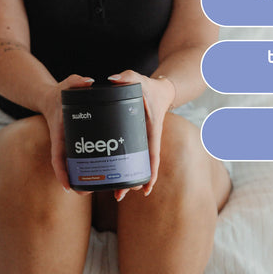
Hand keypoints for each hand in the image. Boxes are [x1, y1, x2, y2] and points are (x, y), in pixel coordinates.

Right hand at [40, 74, 94, 193]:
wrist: (50, 96)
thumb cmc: (59, 91)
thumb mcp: (68, 83)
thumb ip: (76, 82)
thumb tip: (88, 82)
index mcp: (60, 131)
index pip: (58, 155)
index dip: (62, 171)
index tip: (67, 185)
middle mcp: (64, 139)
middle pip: (67, 165)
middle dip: (73, 179)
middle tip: (85, 193)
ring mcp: (70, 141)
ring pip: (75, 163)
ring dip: (82, 176)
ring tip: (96, 190)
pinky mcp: (77, 140)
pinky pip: (81, 155)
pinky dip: (87, 166)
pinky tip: (100, 174)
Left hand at [107, 70, 174, 200]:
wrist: (160, 89)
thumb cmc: (150, 87)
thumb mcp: (139, 79)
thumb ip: (127, 77)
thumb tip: (112, 80)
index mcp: (151, 130)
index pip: (152, 154)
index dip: (150, 172)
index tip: (145, 189)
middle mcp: (147, 139)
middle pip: (142, 166)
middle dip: (133, 182)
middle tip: (120, 196)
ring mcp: (141, 141)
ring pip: (136, 165)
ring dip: (128, 180)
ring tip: (116, 195)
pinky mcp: (135, 139)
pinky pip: (131, 157)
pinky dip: (125, 169)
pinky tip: (114, 179)